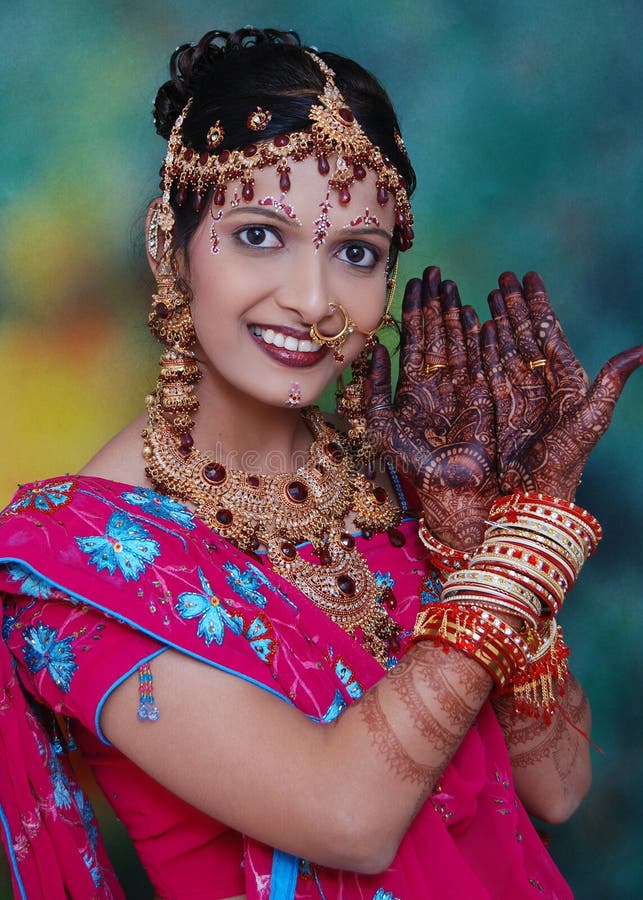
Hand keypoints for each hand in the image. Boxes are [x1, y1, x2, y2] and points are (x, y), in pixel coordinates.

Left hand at [364, 266, 498, 549]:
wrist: (451, 494)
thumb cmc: (415, 467)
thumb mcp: (382, 425)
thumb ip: (374, 389)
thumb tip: (374, 350)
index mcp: (414, 389)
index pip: (416, 339)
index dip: (416, 310)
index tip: (416, 280)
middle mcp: (440, 384)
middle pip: (439, 334)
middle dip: (438, 303)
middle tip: (437, 272)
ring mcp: (464, 388)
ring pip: (460, 342)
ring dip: (457, 314)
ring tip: (454, 285)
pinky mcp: (486, 397)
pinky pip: (484, 359)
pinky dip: (482, 337)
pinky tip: (479, 313)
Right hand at [481, 271, 642, 499]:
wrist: (533, 494)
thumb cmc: (566, 460)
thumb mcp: (592, 417)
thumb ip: (611, 381)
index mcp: (564, 379)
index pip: (549, 330)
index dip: (539, 303)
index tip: (530, 276)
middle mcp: (538, 382)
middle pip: (524, 334)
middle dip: (513, 305)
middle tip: (502, 277)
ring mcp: (514, 393)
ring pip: (503, 347)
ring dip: (495, 320)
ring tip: (485, 295)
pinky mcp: (493, 406)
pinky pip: (485, 368)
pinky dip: (479, 346)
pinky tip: (475, 328)